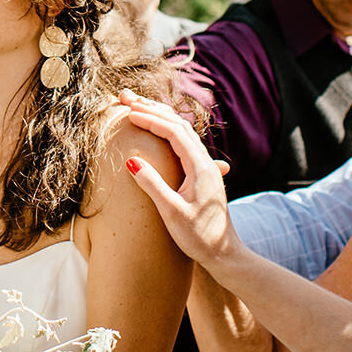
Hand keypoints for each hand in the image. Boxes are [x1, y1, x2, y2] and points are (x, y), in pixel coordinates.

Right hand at [117, 89, 233, 269]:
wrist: (224, 253)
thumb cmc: (199, 237)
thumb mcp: (172, 213)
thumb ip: (152, 185)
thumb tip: (131, 160)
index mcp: (200, 167)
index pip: (174, 132)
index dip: (151, 119)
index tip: (128, 113)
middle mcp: (205, 162)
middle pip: (179, 124)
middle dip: (153, 109)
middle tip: (127, 98)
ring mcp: (205, 167)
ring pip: (182, 131)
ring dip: (160, 116)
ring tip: (137, 107)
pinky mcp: (201, 174)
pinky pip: (183, 142)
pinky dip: (166, 129)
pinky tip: (156, 128)